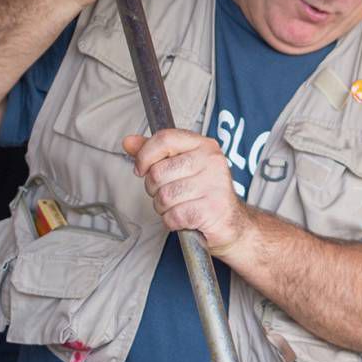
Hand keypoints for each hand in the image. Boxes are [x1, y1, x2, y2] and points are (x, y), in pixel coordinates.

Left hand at [125, 129, 253, 255]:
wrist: (232, 223)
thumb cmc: (203, 193)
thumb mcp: (181, 167)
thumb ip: (155, 153)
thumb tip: (129, 142)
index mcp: (204, 145)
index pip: (164, 138)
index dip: (144, 156)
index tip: (141, 169)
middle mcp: (211, 161)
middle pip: (158, 172)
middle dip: (154, 189)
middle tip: (169, 194)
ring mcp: (214, 185)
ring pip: (164, 196)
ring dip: (164, 208)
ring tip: (178, 206)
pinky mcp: (212, 209)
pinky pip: (174, 216)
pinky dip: (172, 221)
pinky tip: (184, 218)